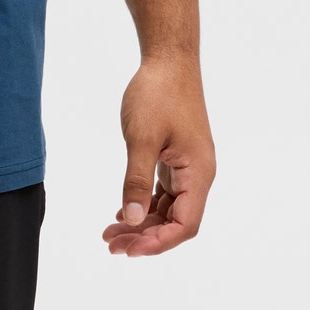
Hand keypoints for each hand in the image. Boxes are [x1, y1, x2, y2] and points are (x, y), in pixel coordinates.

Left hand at [103, 55, 215, 256]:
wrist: (168, 60)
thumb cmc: (158, 94)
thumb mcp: (142, 138)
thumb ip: (136, 181)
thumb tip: (131, 219)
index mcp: (198, 174)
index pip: (185, 225)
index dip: (158, 243)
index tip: (129, 250)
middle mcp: (198, 175)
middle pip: (176, 222)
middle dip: (145, 237)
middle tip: (112, 245)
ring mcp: (187, 167)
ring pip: (168, 209)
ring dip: (142, 223)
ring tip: (110, 234)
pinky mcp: (175, 158)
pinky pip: (163, 192)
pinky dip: (143, 204)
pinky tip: (121, 212)